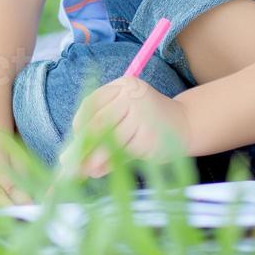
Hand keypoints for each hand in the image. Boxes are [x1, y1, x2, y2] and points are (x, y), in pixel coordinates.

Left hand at [65, 76, 190, 178]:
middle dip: (83, 145)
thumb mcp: (125, 112)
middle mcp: (134, 97)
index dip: (80, 123)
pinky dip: (112, 163)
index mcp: (124, 85)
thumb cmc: (146, 119)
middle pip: (100, 123)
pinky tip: (103, 170)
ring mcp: (144, 117)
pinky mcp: (151, 137)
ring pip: (112, 141)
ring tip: (84, 170)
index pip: (92, 103)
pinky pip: (125, 153)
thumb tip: (73, 154)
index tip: (75, 139)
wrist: (185, 124)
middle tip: (69, 163)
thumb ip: (102, 128)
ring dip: (95, 159)